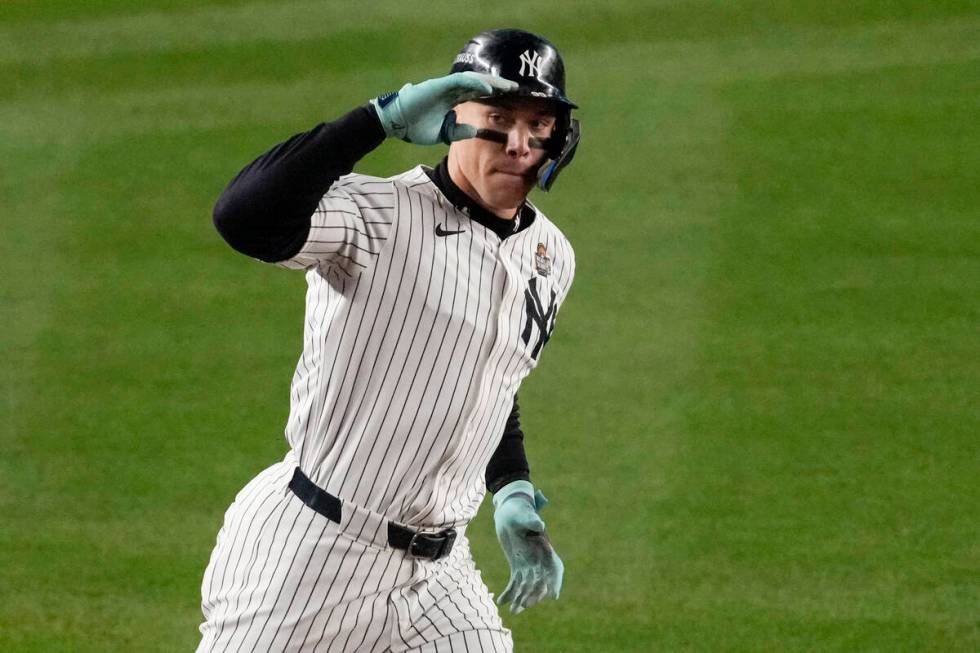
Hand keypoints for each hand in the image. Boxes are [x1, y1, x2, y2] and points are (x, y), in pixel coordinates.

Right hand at [371, 72, 517, 144]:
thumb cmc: (415, 127)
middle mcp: (451, 90)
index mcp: (452, 99)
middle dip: (498, 85)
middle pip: (479, 84)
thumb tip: (475, 130)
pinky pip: (461, 82)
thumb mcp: (443, 133)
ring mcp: (445, 86)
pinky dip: (475, 84)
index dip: (493, 94)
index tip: (509, 97)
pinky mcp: (439, 86)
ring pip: (473, 80)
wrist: (396, 124)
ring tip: (507, 86)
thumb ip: (459, 131)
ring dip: (491, 82)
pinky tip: (488, 89)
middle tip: (516, 87)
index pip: (477, 93)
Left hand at [492, 480, 563, 613]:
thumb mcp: (524, 514)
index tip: (553, 595)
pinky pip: (515, 583)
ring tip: (513, 611)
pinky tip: (501, 601)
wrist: (509, 511)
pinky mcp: (518, 566)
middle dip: (535, 595)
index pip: (555, 568)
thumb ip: (531, 520)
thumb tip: (540, 525)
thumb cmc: (519, 510)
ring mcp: (529, 564)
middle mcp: (540, 559)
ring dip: (522, 598)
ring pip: (528, 586)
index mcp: (546, 548)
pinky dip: (510, 593)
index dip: (555, 582)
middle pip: (541, 582)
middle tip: (526, 605)